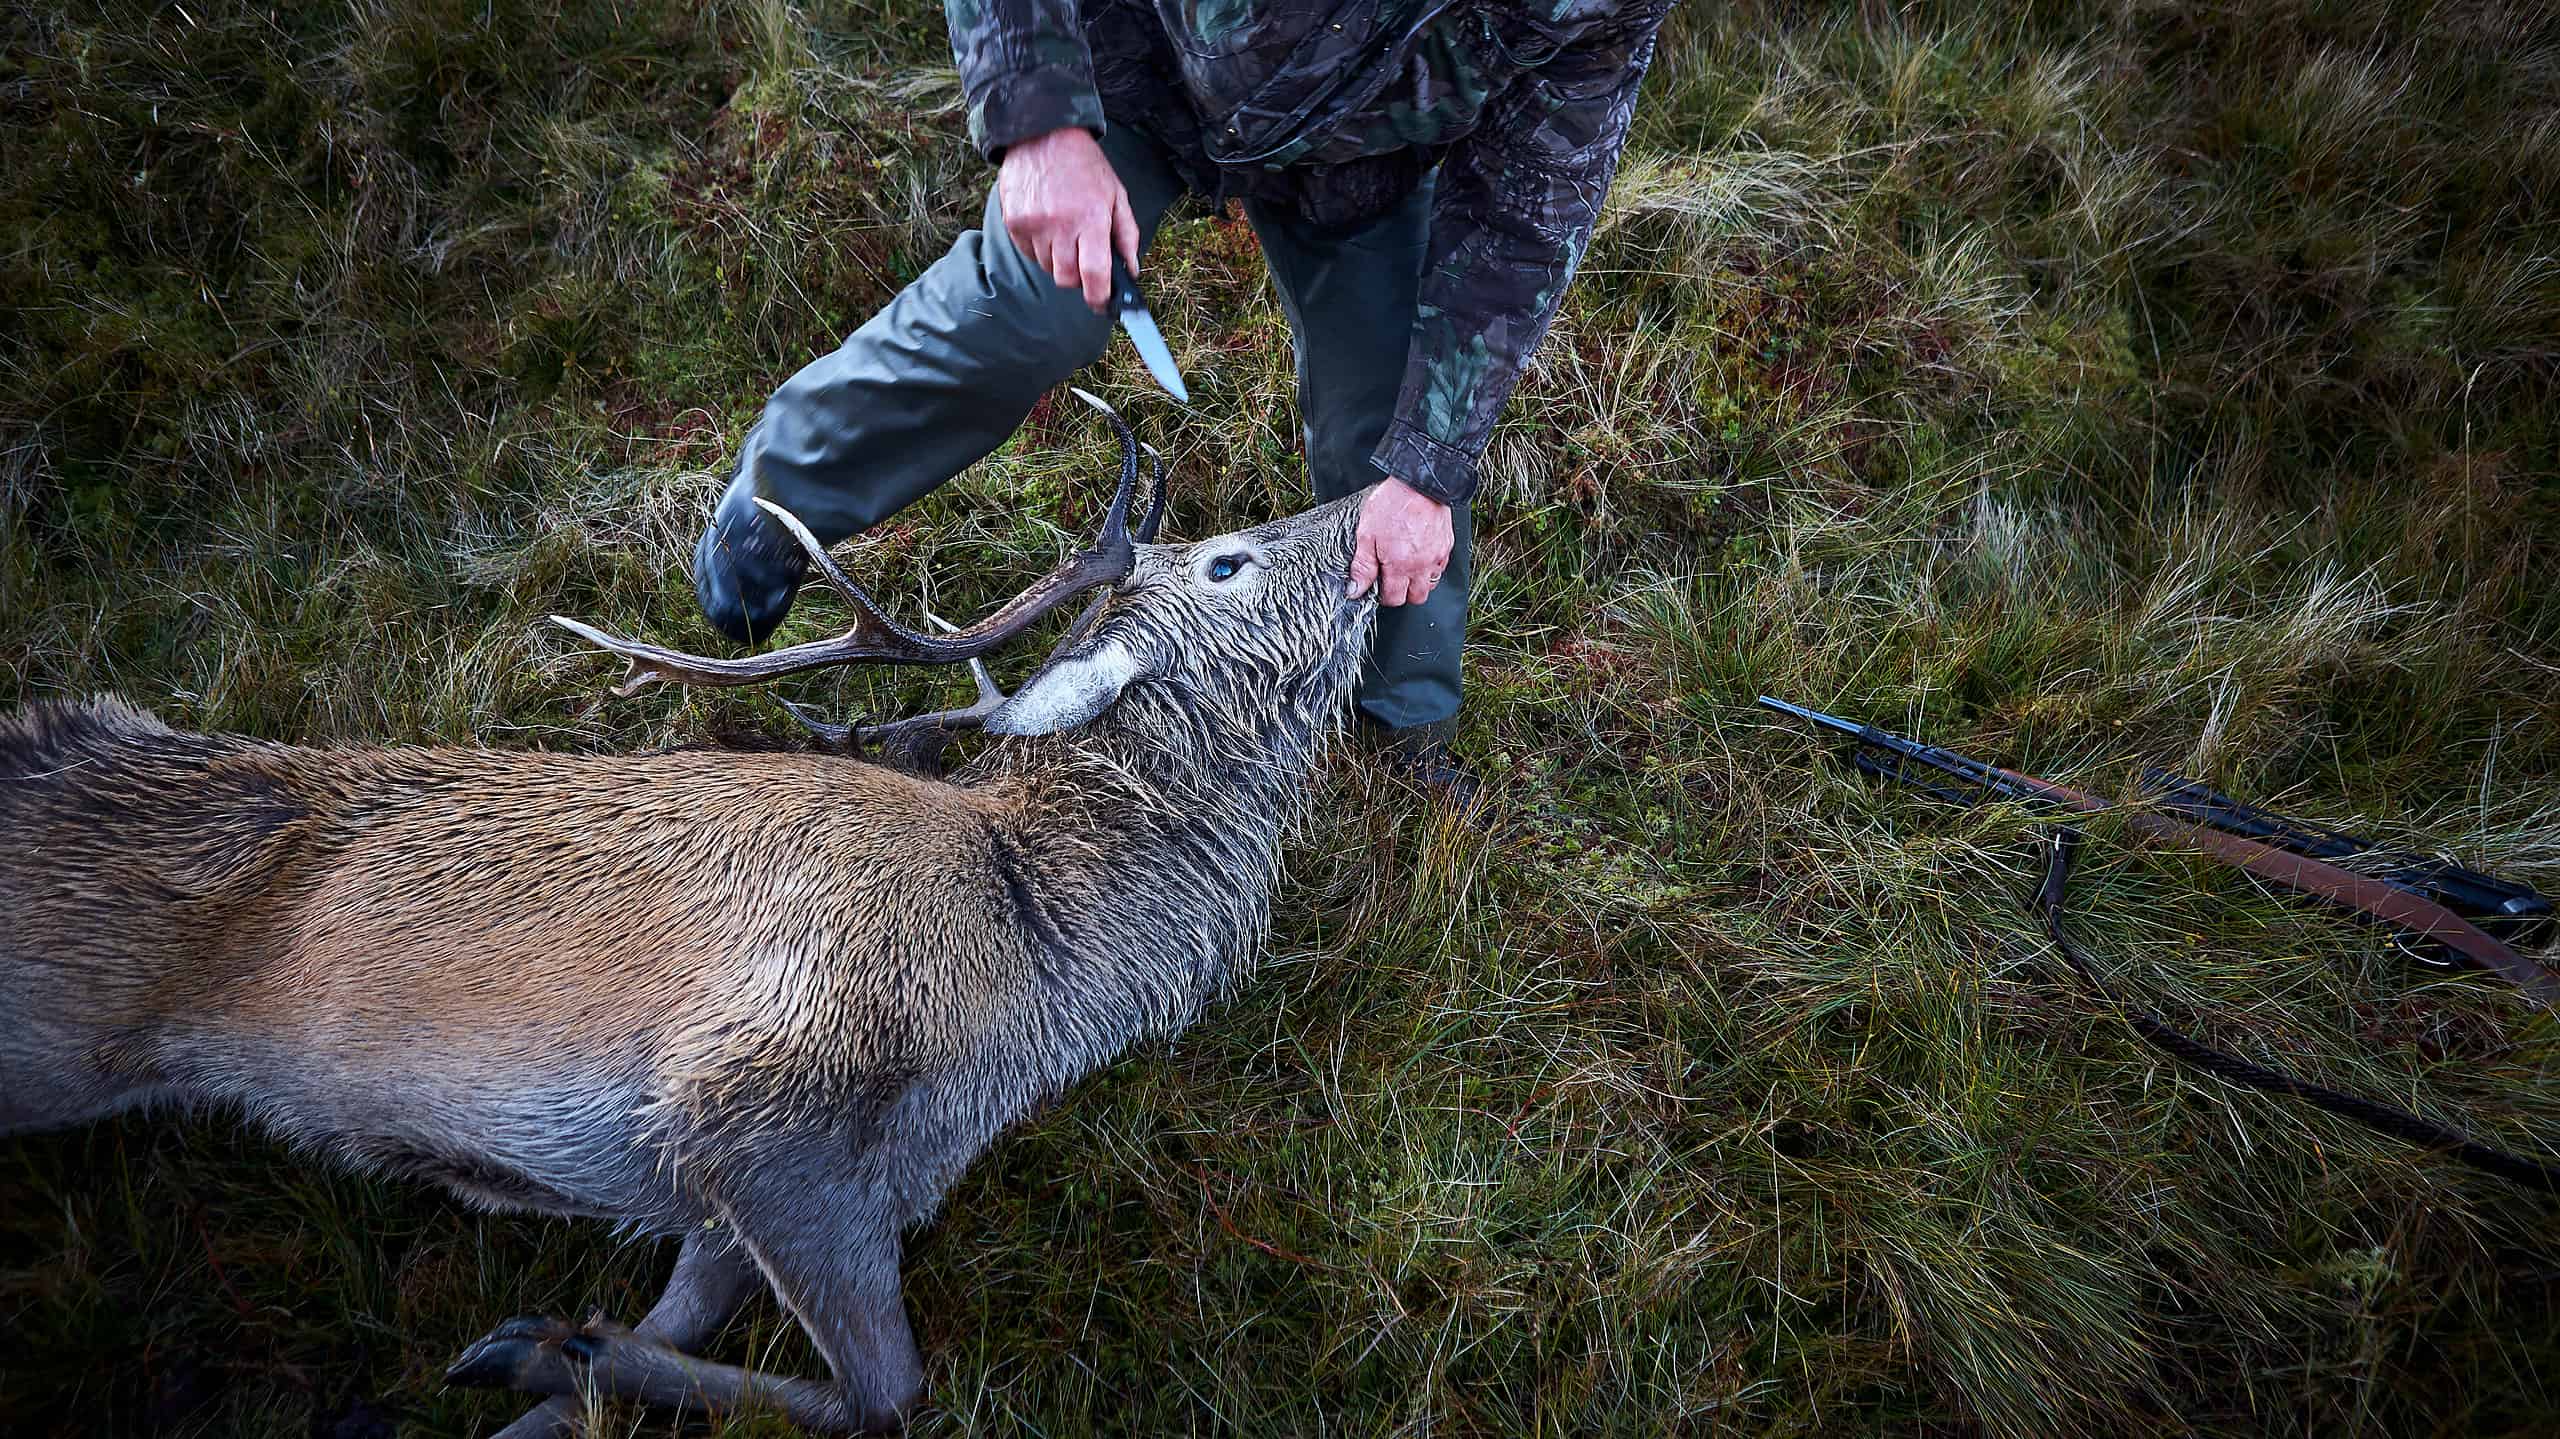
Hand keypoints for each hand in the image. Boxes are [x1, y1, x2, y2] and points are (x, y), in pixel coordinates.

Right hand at [997, 127, 1138, 311]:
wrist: (1042, 134)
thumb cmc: (1084, 165)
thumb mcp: (1116, 195)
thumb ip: (1126, 235)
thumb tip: (1131, 270)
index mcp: (1090, 218)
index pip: (1093, 274)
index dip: (1099, 297)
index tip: (1102, 305)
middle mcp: (1060, 225)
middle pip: (1066, 279)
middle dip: (1078, 278)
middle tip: (1083, 260)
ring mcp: (1033, 225)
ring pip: (1047, 268)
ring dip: (1059, 261)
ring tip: (1064, 231)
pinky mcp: (1014, 223)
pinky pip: (1029, 253)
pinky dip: (1040, 249)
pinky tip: (1047, 224)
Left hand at [1346, 478, 1454, 606]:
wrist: (1419, 483)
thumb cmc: (1392, 504)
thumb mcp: (1366, 534)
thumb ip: (1362, 566)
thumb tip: (1355, 590)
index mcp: (1399, 565)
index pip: (1394, 599)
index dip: (1383, 595)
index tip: (1378, 585)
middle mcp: (1421, 566)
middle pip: (1416, 598)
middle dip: (1403, 593)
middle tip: (1392, 578)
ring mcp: (1436, 557)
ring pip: (1430, 585)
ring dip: (1418, 582)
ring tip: (1406, 567)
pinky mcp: (1446, 546)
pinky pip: (1440, 567)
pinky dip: (1430, 568)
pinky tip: (1419, 555)